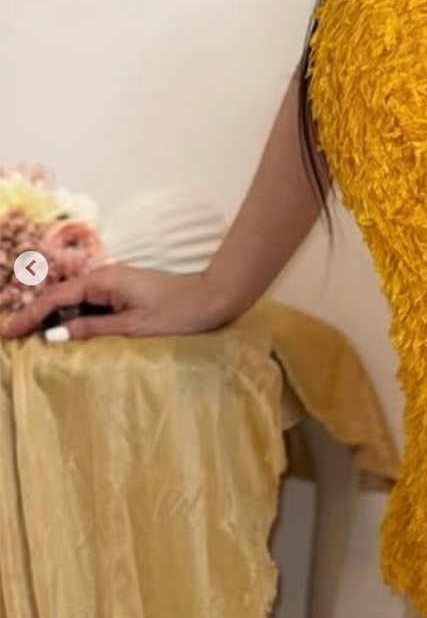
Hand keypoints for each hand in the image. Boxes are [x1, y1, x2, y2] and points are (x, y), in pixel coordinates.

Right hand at [0, 262, 232, 340]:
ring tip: (33, 339)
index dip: (28, 317)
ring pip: (76, 302)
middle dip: (36, 317)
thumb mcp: (133, 326)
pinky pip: (93, 306)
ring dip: (56, 320)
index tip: (7, 333)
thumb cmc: (179, 313)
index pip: (55, 299)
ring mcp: (116, 285)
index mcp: (103, 281)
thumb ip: (93, 329)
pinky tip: (68, 334)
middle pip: (61, 298)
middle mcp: (106, 278)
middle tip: (14, 338)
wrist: (215, 299)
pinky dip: (77, 319)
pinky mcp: (126, 294)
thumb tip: (55, 335)